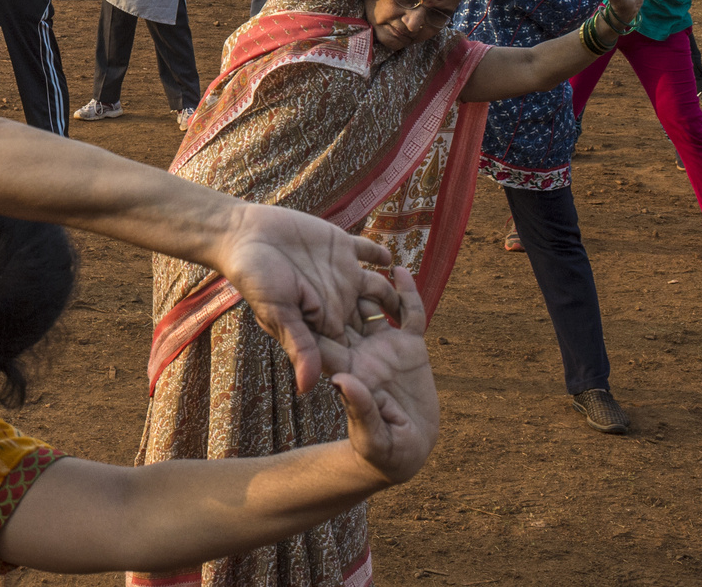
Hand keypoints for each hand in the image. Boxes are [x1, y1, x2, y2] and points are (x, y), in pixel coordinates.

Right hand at [209, 201, 398, 394]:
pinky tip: (391, 260)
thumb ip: (299, 345)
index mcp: (323, 319)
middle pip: (373, 320)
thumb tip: (308, 388)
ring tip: (413, 301)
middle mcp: (336, 298)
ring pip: (379, 287)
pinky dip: (383, 256)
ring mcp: (341, 272)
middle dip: (391, 332)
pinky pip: (370, 253)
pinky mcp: (341, 246)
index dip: (373, 363)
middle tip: (415, 351)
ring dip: (395, 292)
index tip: (394, 383)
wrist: (243, 234)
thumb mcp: (277, 312)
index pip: (354, 346)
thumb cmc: (254, 276)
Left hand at [316, 268, 438, 485]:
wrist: (411, 452)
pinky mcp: (411, 347)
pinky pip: (410, 313)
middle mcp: (363, 351)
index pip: (322, 334)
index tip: (290, 282)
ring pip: (374, 303)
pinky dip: (406, 291)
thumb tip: (340, 381)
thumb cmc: (386, 453)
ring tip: (357, 249)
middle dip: (330, 282)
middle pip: (343, 309)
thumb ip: (359, 408)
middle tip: (316, 248)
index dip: (307, 311)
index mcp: (348, 367)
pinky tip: (401, 269)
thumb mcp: (373, 435)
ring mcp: (387, 346)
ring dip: (367, 279)